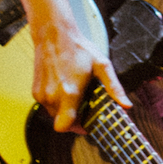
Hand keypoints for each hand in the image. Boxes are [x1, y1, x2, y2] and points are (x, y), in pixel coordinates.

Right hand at [30, 11, 127, 132]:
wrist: (53, 34)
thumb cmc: (78, 49)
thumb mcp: (102, 66)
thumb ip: (114, 87)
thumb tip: (127, 105)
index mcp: (69, 93)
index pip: (65, 126)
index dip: (78, 129)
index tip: (88, 123)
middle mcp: (52, 96)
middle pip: (62, 123)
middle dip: (75, 118)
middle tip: (86, 106)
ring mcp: (41, 94)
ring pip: (54, 115)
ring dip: (65, 110)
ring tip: (76, 94)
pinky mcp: (36, 90)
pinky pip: (47, 105)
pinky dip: (56, 102)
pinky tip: (66, 88)